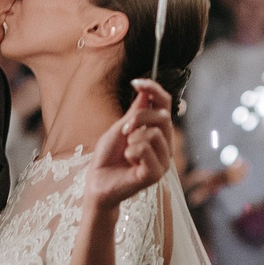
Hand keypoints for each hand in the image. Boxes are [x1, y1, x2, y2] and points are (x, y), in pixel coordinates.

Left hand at [83, 82, 176, 210]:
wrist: (98, 182)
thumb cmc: (108, 157)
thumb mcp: (120, 128)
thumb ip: (135, 111)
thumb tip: (146, 91)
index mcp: (158, 132)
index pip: (165, 105)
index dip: (154, 90)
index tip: (137, 82)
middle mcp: (165, 146)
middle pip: (163, 116)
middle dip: (139, 118)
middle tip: (124, 130)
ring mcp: (163, 161)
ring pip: (153, 134)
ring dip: (132, 139)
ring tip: (126, 152)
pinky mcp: (156, 173)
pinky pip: (144, 149)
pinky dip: (131, 153)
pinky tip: (129, 163)